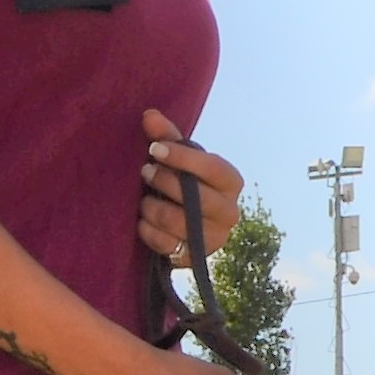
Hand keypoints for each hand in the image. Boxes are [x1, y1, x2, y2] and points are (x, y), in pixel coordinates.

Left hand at [136, 112, 244, 267]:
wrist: (186, 225)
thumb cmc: (185, 183)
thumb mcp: (179, 159)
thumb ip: (166, 137)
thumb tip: (149, 115)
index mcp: (231, 182)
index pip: (212, 168)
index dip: (182, 158)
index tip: (154, 149)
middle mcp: (230, 213)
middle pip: (195, 197)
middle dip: (164, 182)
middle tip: (144, 172)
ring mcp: (215, 239)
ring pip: (178, 222)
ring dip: (152, 207)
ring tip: (143, 200)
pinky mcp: (195, 259)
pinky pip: (166, 245)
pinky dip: (148, 231)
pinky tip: (142, 221)